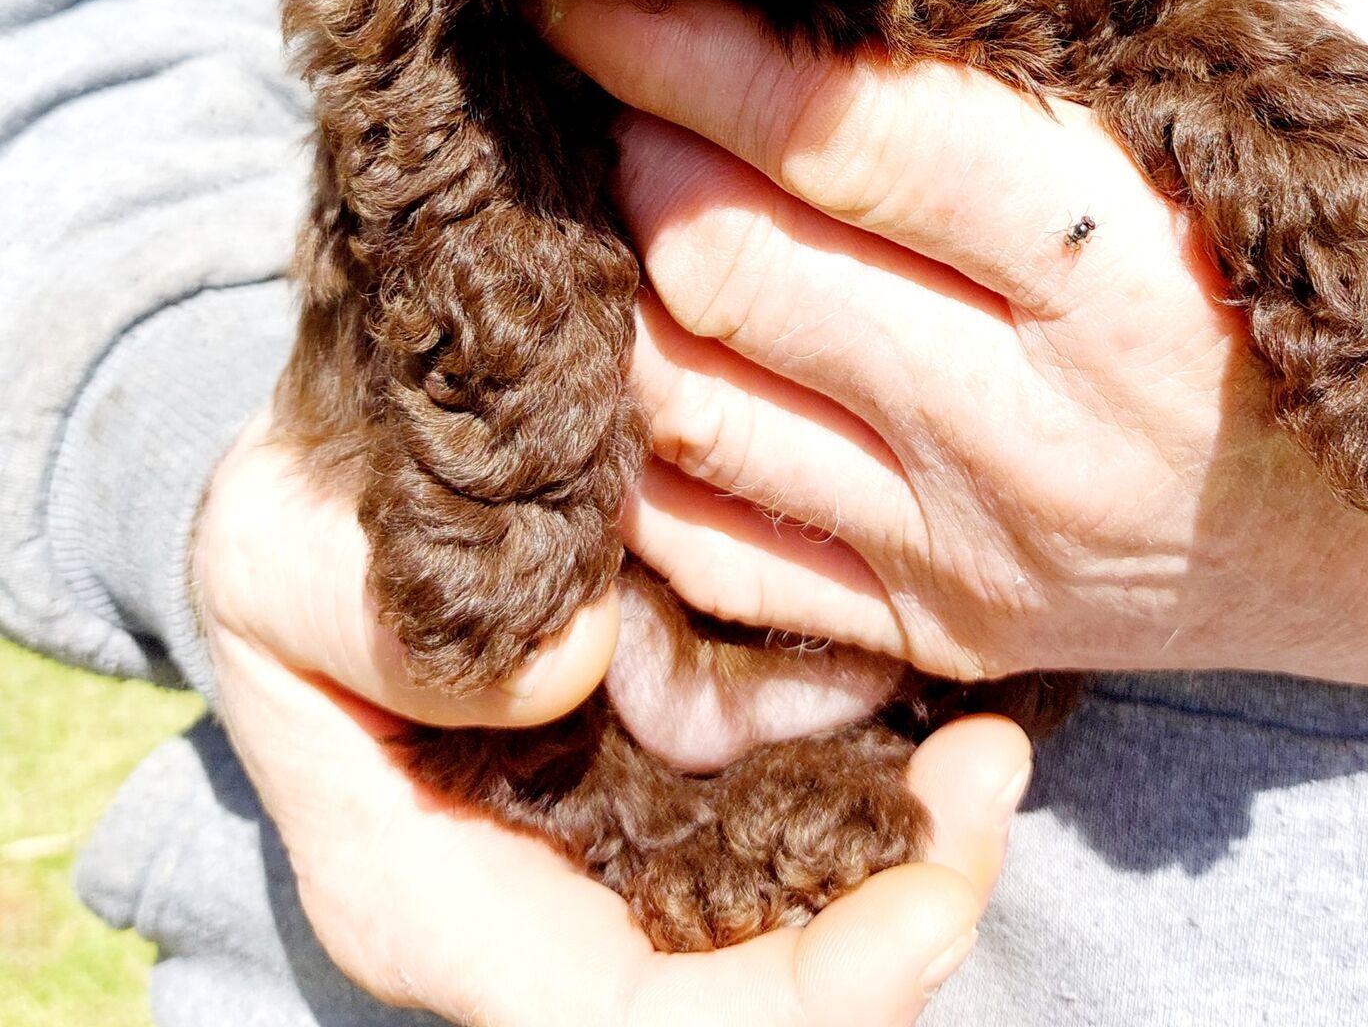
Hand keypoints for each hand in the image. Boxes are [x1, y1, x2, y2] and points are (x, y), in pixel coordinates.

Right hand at [195, 420, 1027, 1025]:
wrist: (327, 492)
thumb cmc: (292, 533)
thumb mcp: (274, 552)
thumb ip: (384, 626)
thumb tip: (570, 667)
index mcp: (430, 902)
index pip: (622, 1022)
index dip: (793, 1002)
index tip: (928, 909)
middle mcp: (540, 914)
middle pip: (739, 1002)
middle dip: (891, 935)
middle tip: (995, 781)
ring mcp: (614, 857)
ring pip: (786, 924)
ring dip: (908, 861)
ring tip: (996, 750)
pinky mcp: (670, 784)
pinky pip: (790, 828)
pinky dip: (878, 797)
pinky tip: (950, 716)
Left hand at [537, 0, 1367, 708]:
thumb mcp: (1325, 100)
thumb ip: (1142, 4)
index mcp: (1130, 278)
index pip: (851, 142)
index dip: (689, 47)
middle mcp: (1029, 436)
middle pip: (728, 270)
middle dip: (633, 145)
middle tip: (612, 73)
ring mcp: (965, 555)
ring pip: (686, 409)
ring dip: (616, 279)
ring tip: (613, 185)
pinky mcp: (930, 636)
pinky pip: (706, 551)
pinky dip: (640, 439)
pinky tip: (642, 343)